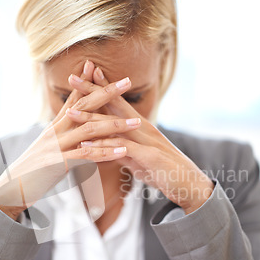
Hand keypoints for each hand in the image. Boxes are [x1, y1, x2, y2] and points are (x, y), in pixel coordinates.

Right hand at [0, 62, 141, 219]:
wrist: (12, 189)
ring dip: (114, 125)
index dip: (84, 82)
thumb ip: (61, 135)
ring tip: (136, 123)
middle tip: (127, 81)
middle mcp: (55, 132)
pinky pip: (86, 156)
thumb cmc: (33, 170)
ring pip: (89, 130)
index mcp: (54, 127)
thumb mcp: (47, 148)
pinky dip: (105, 153)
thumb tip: (72, 125)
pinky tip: (122, 151)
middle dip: (106, 92)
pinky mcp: (58, 164)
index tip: (95, 65)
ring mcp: (56, 147)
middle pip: (83, 107)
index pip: (72, 99)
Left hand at [67, 65, 213, 214]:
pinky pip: (122, 148)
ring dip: (91, 119)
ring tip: (70, 113)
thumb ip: (122, 150)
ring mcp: (147, 140)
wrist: (189, 184)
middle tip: (71, 77)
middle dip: (92, 91)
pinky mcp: (149, 156)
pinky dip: (103, 146)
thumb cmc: (163, 171)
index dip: (100, 87)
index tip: (82, 74)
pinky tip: (86, 146)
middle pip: (114, 105)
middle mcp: (142, 128)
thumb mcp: (138, 159)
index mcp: (139, 126)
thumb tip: (106, 149)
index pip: (117, 102)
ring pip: (114, 125)